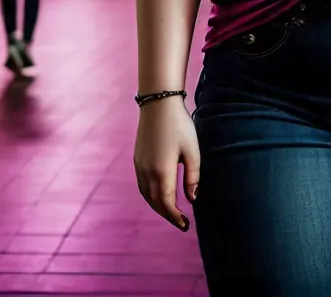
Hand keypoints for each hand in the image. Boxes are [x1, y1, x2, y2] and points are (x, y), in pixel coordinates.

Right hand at [134, 97, 199, 232]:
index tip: (186, 225)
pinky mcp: (137, 159)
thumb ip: (193, 177)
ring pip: (146, 195)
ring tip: (171, 211)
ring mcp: (139, 166)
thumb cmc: (179, 125)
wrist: (158, 104)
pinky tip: (158, 195)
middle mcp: (146, 172)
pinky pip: (141, 185)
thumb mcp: (192, 150)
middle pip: (155, 203)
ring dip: (157, 206)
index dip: (175, 217)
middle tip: (180, 222)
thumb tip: (192, 198)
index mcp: (161, 172)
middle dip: (167, 215)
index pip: (167, 203)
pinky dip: (150, 196)